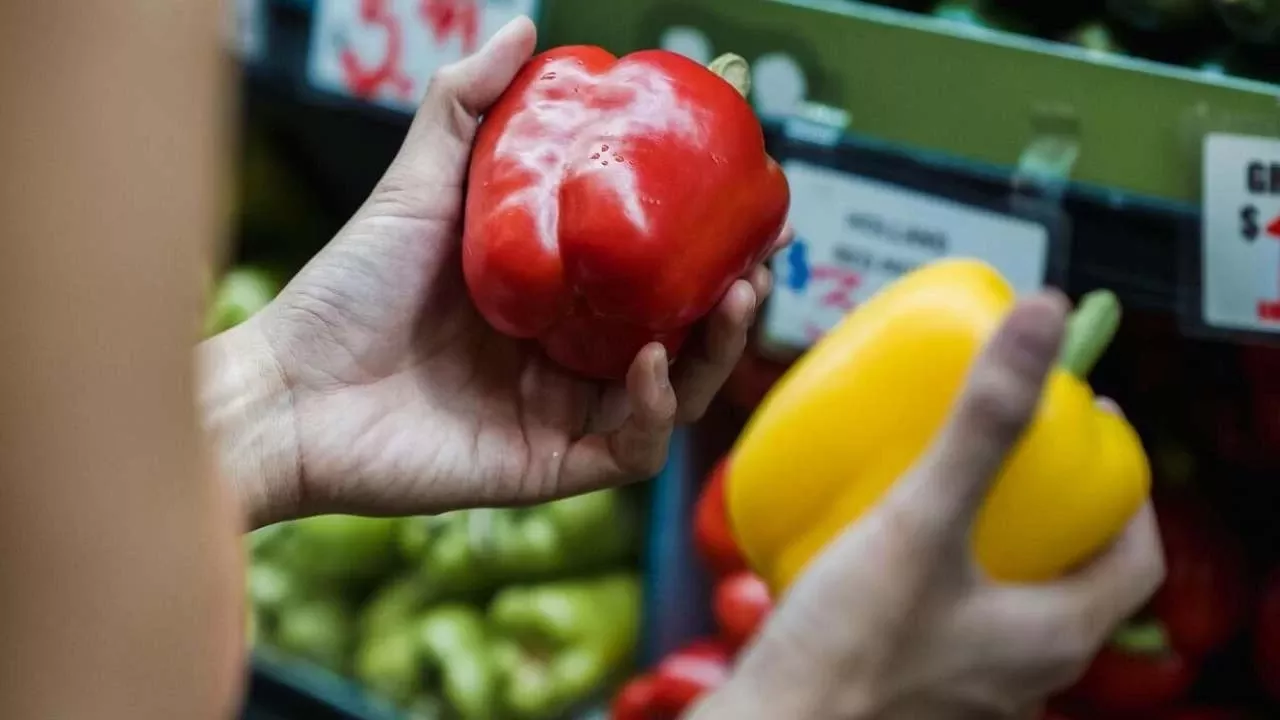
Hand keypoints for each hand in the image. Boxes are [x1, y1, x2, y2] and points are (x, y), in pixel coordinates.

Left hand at [201, 17, 786, 525]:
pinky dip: (653, 408)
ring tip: (732, 297)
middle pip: (681, 337)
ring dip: (714, 353)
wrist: (288, 389)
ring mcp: (562, 415)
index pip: (653, 276)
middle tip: (758, 259)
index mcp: (554, 299)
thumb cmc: (349, 288)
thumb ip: (467, 106)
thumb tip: (526, 29)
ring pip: (674, 394)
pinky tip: (650, 361)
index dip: (706, 247)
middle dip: (732, 303)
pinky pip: (631, 448)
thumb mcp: (421, 185)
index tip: (744, 200)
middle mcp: (568, 359)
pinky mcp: (548, 465)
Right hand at [690, 292, 1164, 718]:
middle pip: (1066, 570)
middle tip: (1006, 440)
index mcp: (1054, 636)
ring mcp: (963, 685)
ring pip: (1000, 596)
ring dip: (985, 534)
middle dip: (1043, 499)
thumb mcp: (921, 524)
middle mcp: (1021, 671)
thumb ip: (983, 424)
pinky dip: (929, 569)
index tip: (1089, 423)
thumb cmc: (849, 656)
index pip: (1134, 554)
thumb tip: (1041, 322)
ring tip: (939, 477)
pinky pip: (941, 617)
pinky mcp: (907, 687)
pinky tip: (874, 541)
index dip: (1122, 484)